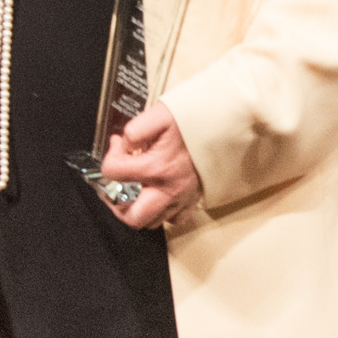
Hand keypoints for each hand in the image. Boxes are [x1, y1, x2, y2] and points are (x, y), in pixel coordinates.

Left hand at [96, 101, 201, 229]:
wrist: (228, 125)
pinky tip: (157, 195)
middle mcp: (169, 188)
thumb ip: (136, 129)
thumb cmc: (196, 119)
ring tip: (135, 189)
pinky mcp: (193, 200)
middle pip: (132, 216)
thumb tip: (123, 143)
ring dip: (138, 208)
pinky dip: (162, 212)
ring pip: (151, 222)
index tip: (118, 146)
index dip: (109, 156)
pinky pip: (174, 220)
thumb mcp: (161, 115)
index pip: (113, 172)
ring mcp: (182, 198)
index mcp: (156, 166)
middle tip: (116, 185)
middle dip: (116, 203)